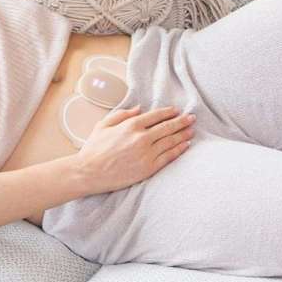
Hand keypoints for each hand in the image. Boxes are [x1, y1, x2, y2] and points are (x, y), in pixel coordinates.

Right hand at [75, 105, 195, 196]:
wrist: (89, 172)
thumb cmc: (94, 149)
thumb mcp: (103, 125)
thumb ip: (122, 114)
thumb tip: (139, 108)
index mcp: (131, 125)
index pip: (156, 115)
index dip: (168, 112)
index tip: (176, 111)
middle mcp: (141, 138)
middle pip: (167, 127)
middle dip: (181, 121)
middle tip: (192, 118)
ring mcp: (146, 153)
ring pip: (170, 141)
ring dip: (183, 135)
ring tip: (191, 130)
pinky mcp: (148, 168)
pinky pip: (168, 157)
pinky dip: (178, 150)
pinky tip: (185, 145)